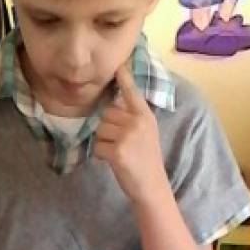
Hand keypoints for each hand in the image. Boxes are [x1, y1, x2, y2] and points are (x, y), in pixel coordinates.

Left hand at [94, 63, 167, 205]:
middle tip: (119, 144)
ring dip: (102, 142)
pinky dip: (100, 155)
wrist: (152, 186)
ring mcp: (128, 136)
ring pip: (100, 130)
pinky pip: (97, 146)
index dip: (124, 77)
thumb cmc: (146, 160)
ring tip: (117, 153)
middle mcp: (137, 121)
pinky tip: (112, 161)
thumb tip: (111, 106)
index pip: (132, 91)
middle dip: (106, 129)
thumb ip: (133, 117)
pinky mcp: (118, 151)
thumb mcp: (146, 132)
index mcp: (145, 115)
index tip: (119, 63)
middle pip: (107, 114)